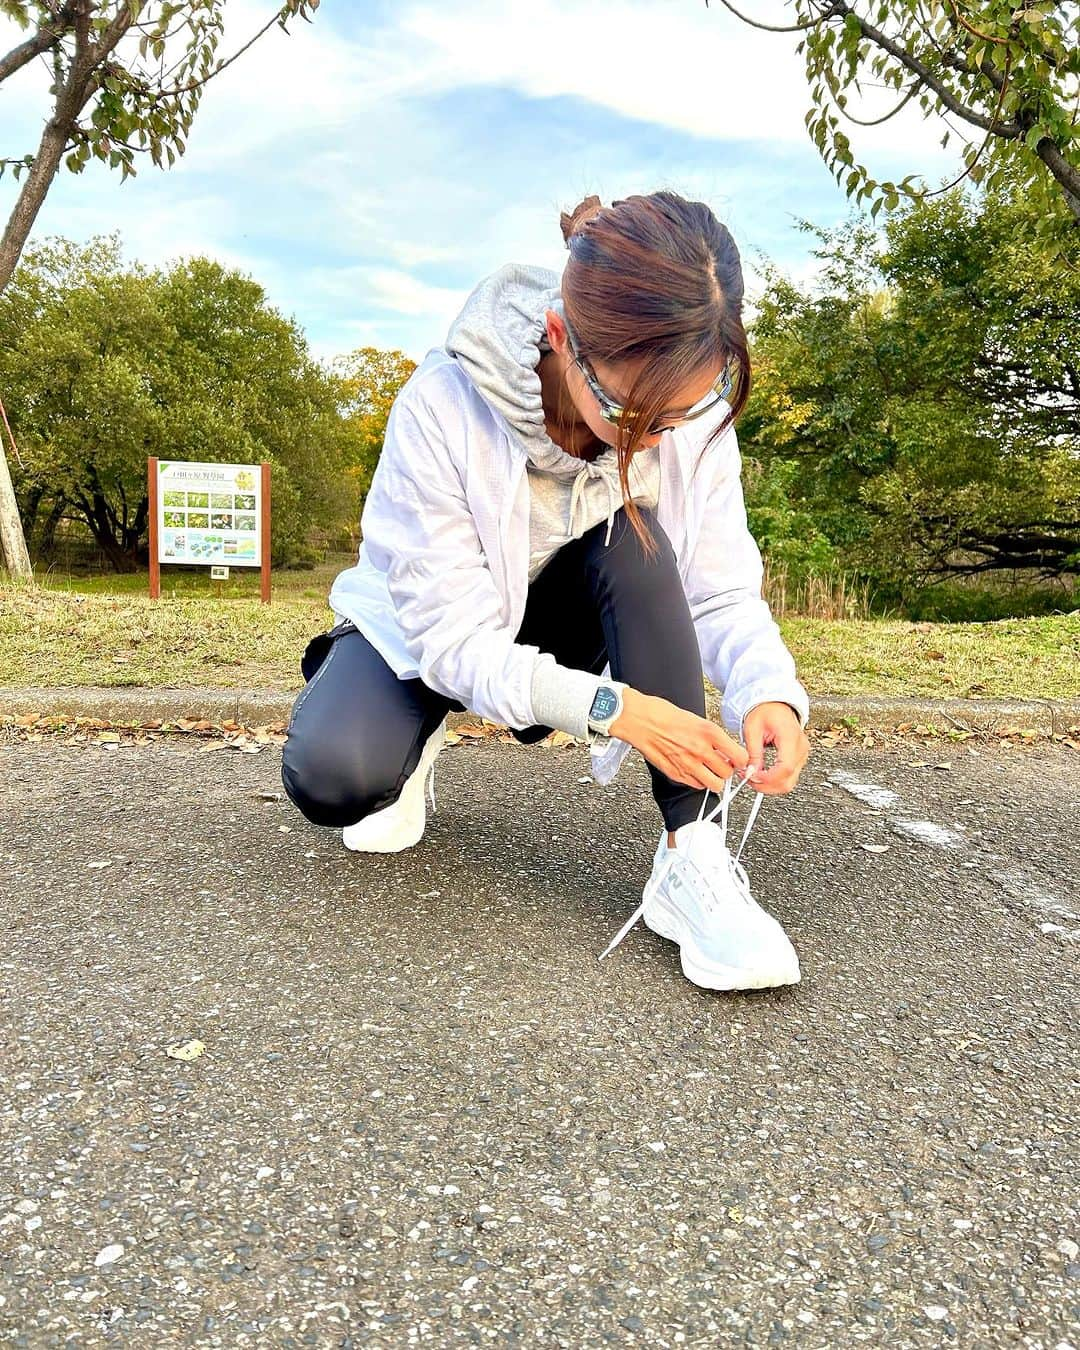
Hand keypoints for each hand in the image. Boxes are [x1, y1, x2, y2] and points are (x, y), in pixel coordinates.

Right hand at [610, 689, 749, 792]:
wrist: (639, 720)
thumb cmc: (663, 714)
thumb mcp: (696, 719)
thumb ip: (712, 736)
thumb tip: (725, 748)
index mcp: (709, 732)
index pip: (740, 756)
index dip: (741, 760)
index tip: (738, 759)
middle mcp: (701, 750)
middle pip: (728, 773)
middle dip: (727, 770)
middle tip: (722, 764)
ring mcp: (688, 764)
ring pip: (715, 784)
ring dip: (715, 779)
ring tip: (709, 771)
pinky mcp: (676, 773)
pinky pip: (697, 786)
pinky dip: (698, 781)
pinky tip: (693, 771)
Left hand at [743, 702, 809, 794]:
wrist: (775, 704)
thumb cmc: (765, 711)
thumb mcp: (752, 730)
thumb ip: (753, 753)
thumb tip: (751, 773)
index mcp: (790, 737)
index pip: (785, 767)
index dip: (768, 778)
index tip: (752, 777)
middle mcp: (800, 748)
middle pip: (789, 780)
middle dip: (767, 785)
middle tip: (748, 779)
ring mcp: (802, 754)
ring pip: (789, 782)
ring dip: (769, 785)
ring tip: (752, 776)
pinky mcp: (798, 758)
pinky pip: (788, 776)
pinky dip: (774, 780)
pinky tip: (761, 774)